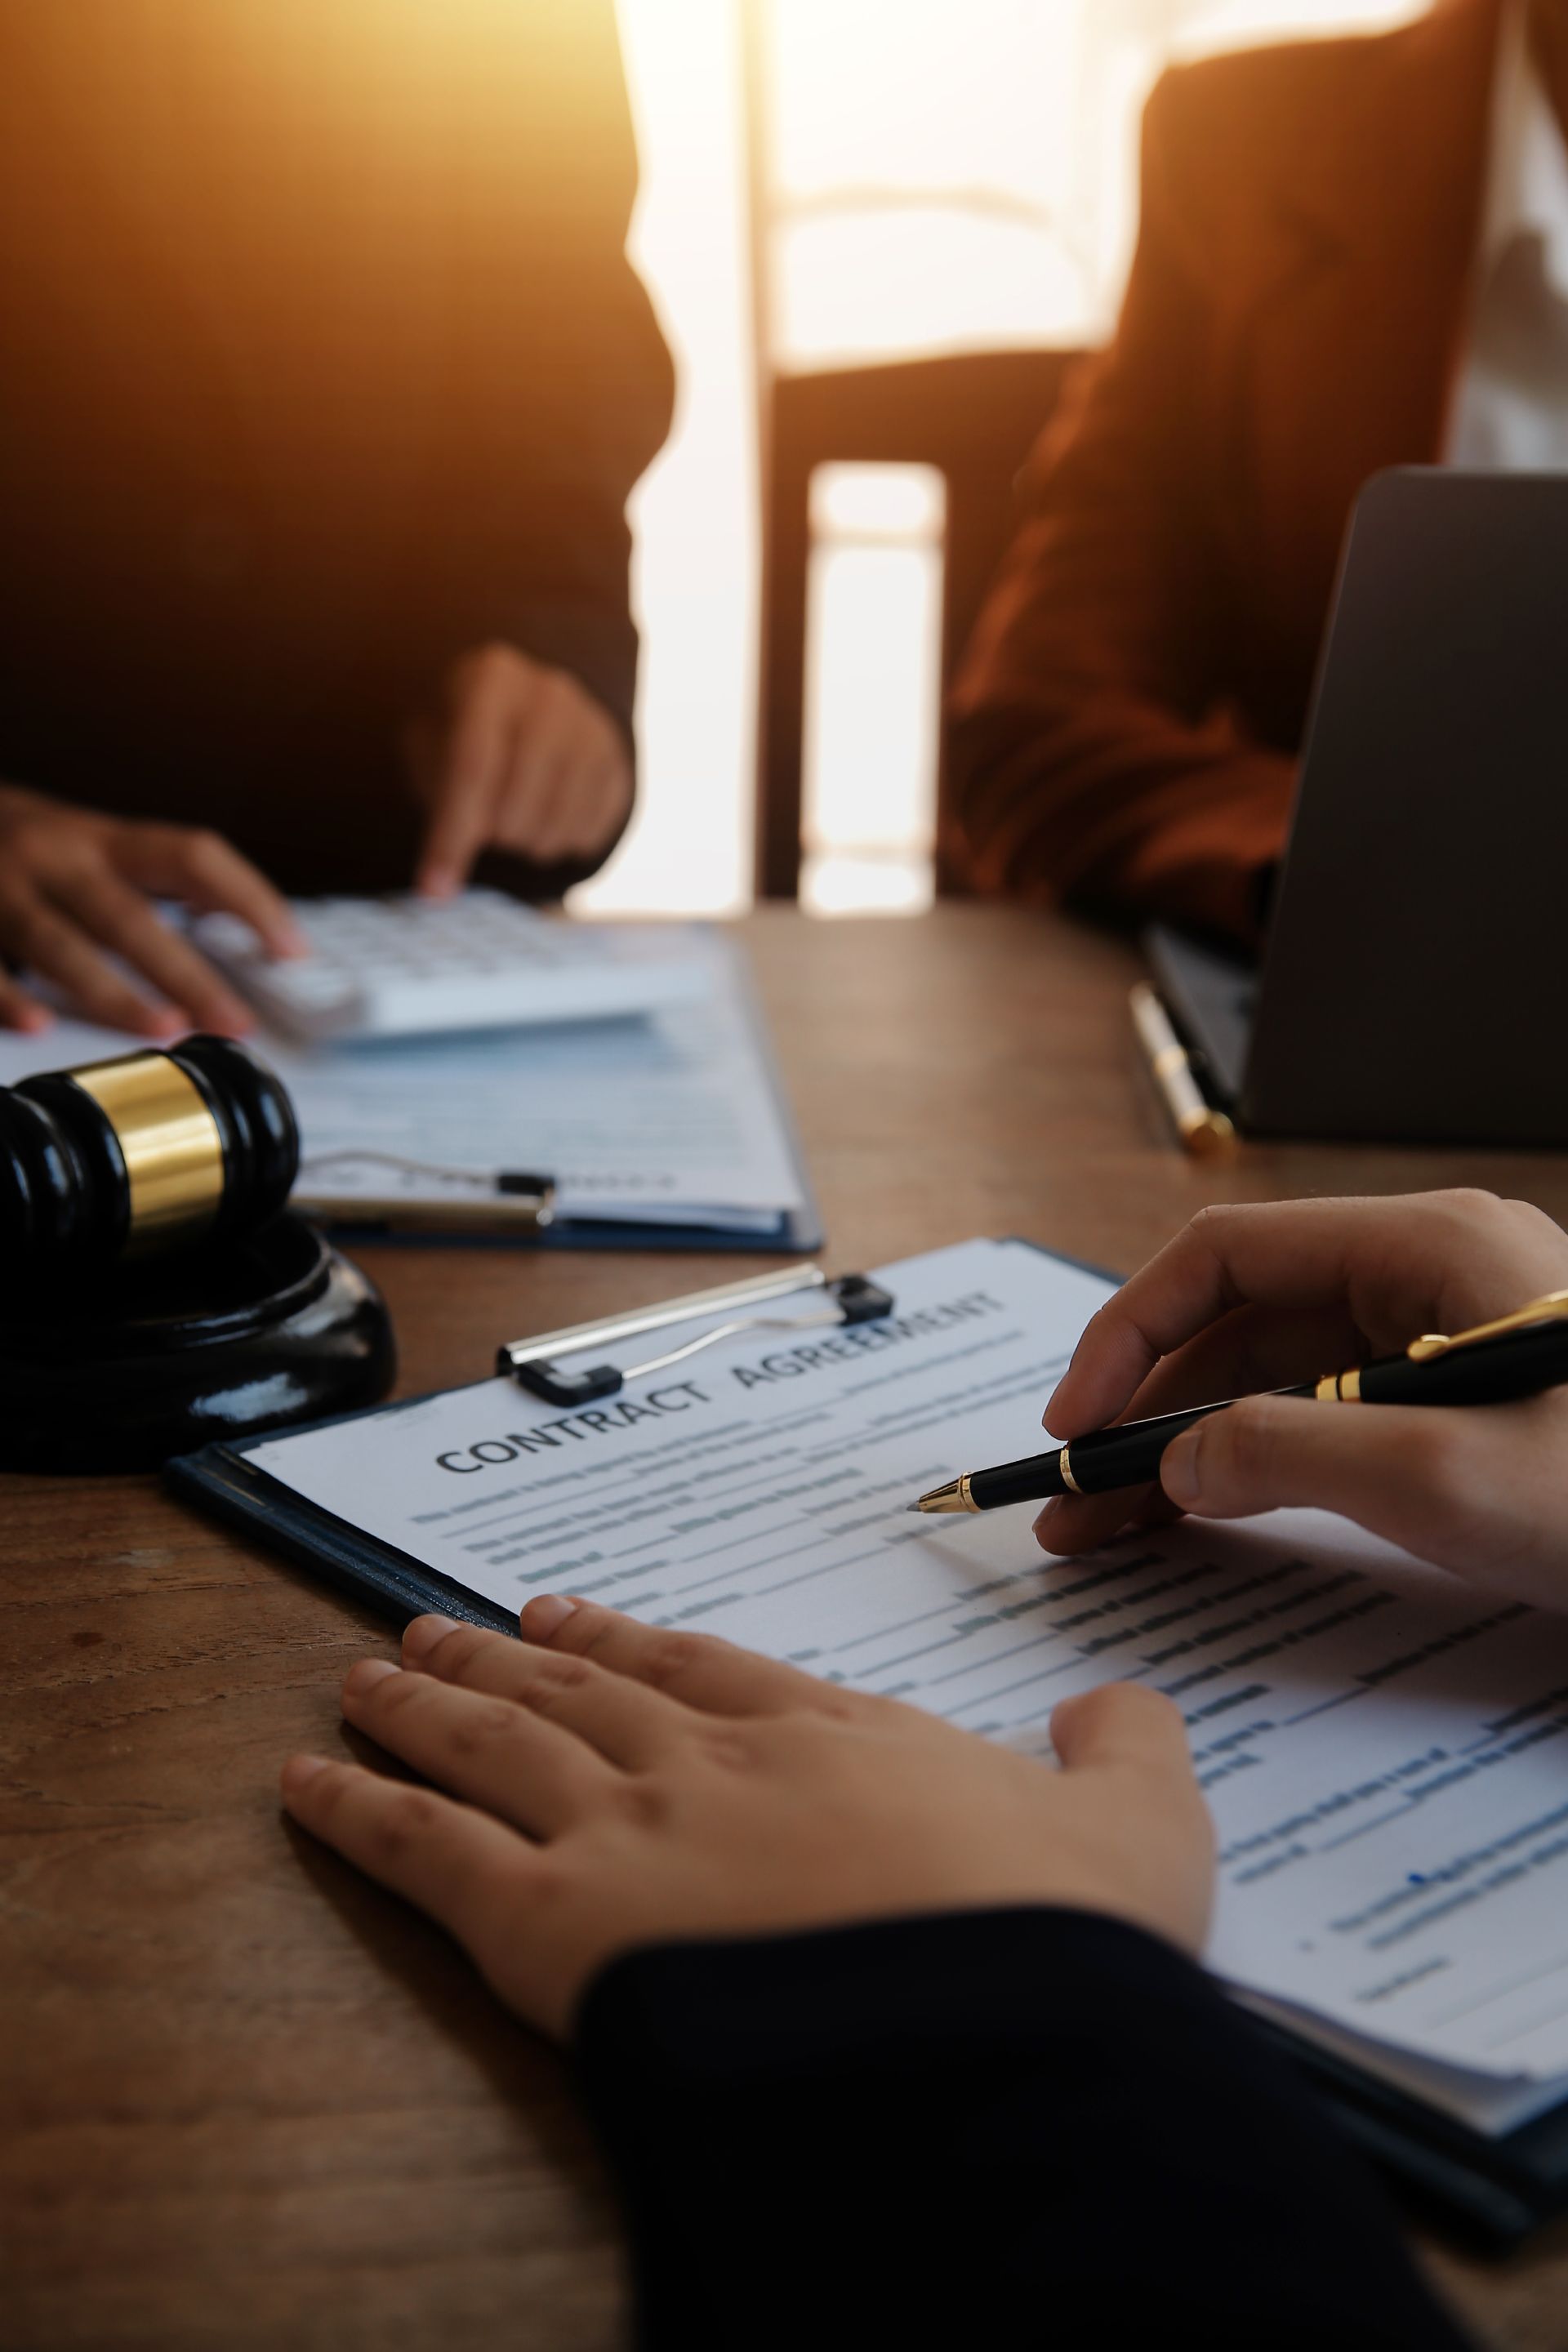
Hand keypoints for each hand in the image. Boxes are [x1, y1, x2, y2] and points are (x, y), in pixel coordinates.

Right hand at [0, 785, 302, 1036]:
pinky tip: (38, 1024)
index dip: (248, 898)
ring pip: (60, 944)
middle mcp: (57, 858)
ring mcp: (4, 890)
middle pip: (128, 916)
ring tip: (161, 1026)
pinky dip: (11, 996)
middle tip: (231, 1020)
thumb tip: (245, 926)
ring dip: (112, 990)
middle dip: (185, 972)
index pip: (193, 857)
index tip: (290, 948)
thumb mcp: (97, 846)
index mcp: (105, 840)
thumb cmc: (32, 846)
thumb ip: (161, 882)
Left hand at [280, 1599, 1211, 2039]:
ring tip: (368, 1671)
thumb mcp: (1140, 1829)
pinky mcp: (552, 1924)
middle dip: (506, 1660)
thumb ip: (1123, 1749)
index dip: (630, 1641)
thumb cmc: (1059, 1942)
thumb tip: (1120, 1703)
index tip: (575, 1621)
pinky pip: (426, 1852)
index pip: (706, 1668)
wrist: (985, 2030)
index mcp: (832, 1737)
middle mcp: (713, 1763)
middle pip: (582, 1691)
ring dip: (424, 1702)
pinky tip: (303, 1780)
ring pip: (496, 1743)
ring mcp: (626, 1831)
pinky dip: (357, 1811)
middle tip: (442, 1630)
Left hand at [406, 644, 632, 896]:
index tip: (435, 891)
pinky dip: (561, 844)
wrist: (528, 706)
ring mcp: (593, 728)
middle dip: (491, 836)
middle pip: (515, 806)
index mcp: (492, 678)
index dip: (452, 836)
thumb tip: (439, 885)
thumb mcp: (431, 745)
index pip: (472, 768)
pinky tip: (545, 819)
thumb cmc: (465, 731)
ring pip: (555, 827)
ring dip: (525, 844)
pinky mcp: (619, 764)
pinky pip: (589, 833)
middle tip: (485, 827)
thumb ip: (438, 800)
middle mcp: (551, 694)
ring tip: (514, 822)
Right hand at [1035, 1190, 1567, 1607]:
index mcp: (1428, 1246)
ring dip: (1190, 1444)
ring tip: (1115, 1529)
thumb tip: (1174, 1466)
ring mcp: (1446, 1334)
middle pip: (1244, 1320)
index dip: (1129, 1332)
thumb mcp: (1448, 1481)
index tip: (1077, 1422)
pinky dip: (1258, 1462)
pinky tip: (1201, 1516)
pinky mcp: (1461, 1397)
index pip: (1228, 1255)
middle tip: (1078, 1502)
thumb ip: (1288, 1455)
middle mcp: (1429, 1271)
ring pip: (1278, 1373)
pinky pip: (1330, 1413)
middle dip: (1149, 1410)